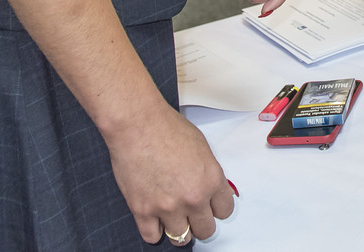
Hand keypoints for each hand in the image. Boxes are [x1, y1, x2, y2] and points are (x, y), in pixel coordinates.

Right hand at [106, 104, 234, 244]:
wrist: (138, 125)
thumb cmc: (167, 128)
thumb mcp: (202, 148)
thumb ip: (208, 173)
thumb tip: (211, 189)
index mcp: (211, 180)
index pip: (225, 211)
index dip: (217, 209)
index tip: (211, 208)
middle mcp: (193, 197)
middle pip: (205, 230)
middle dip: (200, 223)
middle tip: (193, 215)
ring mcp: (167, 207)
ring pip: (181, 238)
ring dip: (179, 229)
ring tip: (174, 218)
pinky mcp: (143, 210)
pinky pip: (152, 236)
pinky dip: (154, 231)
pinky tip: (155, 219)